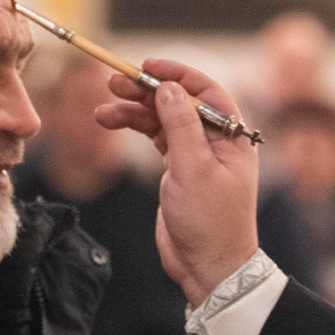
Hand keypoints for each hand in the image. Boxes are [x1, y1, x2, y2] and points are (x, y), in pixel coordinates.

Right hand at [97, 59, 260, 306]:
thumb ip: (180, 126)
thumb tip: (169, 88)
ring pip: (162, 119)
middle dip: (146, 91)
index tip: (148, 66)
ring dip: (134, 111)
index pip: (205, 92)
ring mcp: (196, 154)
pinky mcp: (178, 169)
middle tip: (114, 83)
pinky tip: (110, 123)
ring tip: (103, 110)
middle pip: (178, 102)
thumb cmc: (211, 222)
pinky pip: (155, 138)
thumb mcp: (194, 169)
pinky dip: (134, 129)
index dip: (177, 74)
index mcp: (231, 136)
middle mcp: (216, 140)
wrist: (209, 267)